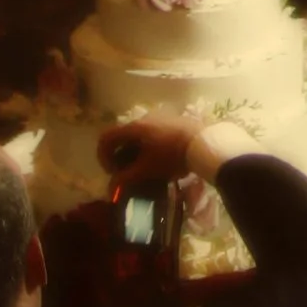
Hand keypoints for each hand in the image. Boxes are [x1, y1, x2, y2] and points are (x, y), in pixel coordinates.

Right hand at [100, 114, 232, 187]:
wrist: (202, 142)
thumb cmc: (170, 156)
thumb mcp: (145, 171)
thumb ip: (124, 179)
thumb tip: (111, 188)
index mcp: (134, 127)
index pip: (106, 138)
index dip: (103, 157)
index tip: (112, 173)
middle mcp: (143, 118)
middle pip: (121, 137)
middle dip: (119, 157)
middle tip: (125, 174)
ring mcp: (158, 118)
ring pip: (137, 136)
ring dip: (133, 153)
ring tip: (142, 171)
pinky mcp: (171, 121)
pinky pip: (151, 134)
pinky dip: (147, 148)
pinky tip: (157, 162)